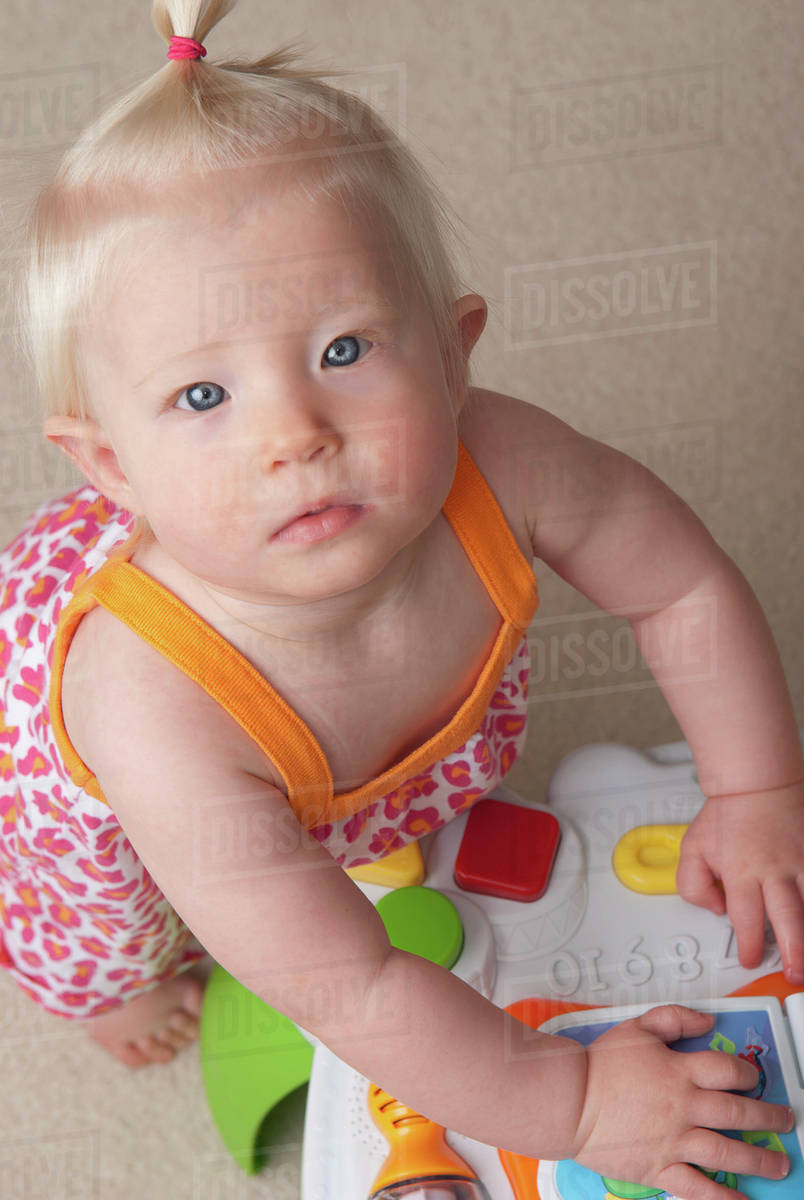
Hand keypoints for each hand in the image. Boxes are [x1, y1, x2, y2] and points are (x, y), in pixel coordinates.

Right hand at [571, 1005, 792, 1199]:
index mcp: (679, 1071)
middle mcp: (683, 1107)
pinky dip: (723, 1199)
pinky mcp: (660, 1168)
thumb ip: (675, 1018)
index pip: (728, 1071)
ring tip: (780, 1164)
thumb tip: (708, 1020)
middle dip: (769, 1117)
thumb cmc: (600, 1064)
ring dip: (759, 1159)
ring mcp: (674, 1141)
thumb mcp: (638, 1026)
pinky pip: (699, 1188)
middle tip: (785, 1120)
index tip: (754, 1079)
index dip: (747, 1074)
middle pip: (739, 1113)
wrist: (570, 1100)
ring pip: (728, 1152)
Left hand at [676, 783, 803, 982]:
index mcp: (741, 871)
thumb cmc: (727, 816)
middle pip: (788, 917)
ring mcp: (802, 861)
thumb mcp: (692, 848)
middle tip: (795, 974)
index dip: (748, 945)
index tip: (749, 958)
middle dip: (793, 951)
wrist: (757, 782)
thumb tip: (715, 909)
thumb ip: (694, 885)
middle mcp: (775, 870)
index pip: (745, 918)